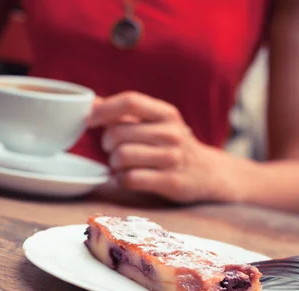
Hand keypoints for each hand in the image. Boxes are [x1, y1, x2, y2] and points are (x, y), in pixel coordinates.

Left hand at [88, 91, 235, 202]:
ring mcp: (172, 158)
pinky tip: (126, 179)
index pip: (130, 100)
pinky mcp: (171, 181)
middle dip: (107, 143)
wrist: (209, 173)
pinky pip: (130, 179)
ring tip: (121, 165)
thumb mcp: (158, 123)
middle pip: (119, 132)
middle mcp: (171, 133)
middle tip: (112, 150)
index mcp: (166, 113)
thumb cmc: (173, 145)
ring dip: (114, 164)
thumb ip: (127, 113)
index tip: (90, 120)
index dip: (104, 109)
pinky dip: (121, 180)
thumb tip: (91, 102)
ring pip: (121, 156)